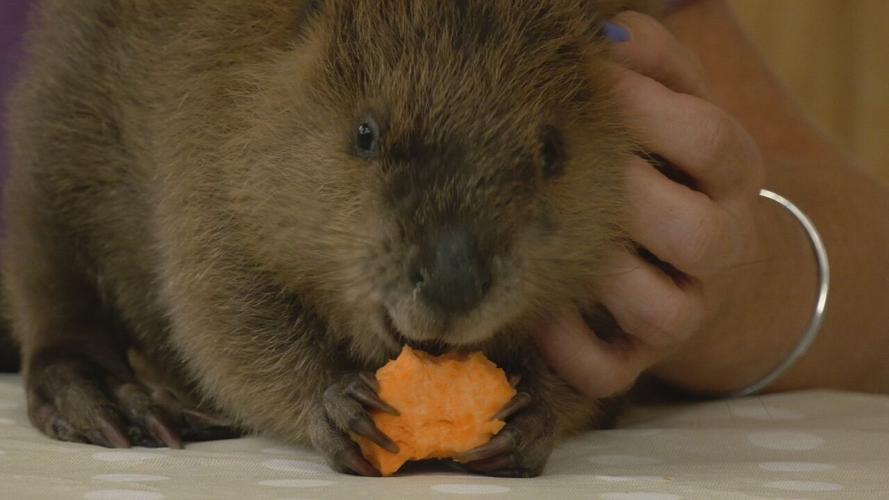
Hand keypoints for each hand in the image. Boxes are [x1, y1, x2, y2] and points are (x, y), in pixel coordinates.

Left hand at [533, 11, 767, 398]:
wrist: (707, 266)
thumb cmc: (672, 169)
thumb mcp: (679, 105)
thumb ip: (651, 62)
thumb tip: (602, 35)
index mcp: (733, 177)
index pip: (712, 144)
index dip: (650, 111)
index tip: (591, 84)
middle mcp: (721, 248)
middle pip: (695, 233)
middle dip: (622, 197)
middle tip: (563, 168)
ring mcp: (687, 312)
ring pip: (660, 311)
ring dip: (598, 276)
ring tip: (546, 239)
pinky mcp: (643, 359)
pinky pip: (608, 370)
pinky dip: (568, 348)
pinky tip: (535, 307)